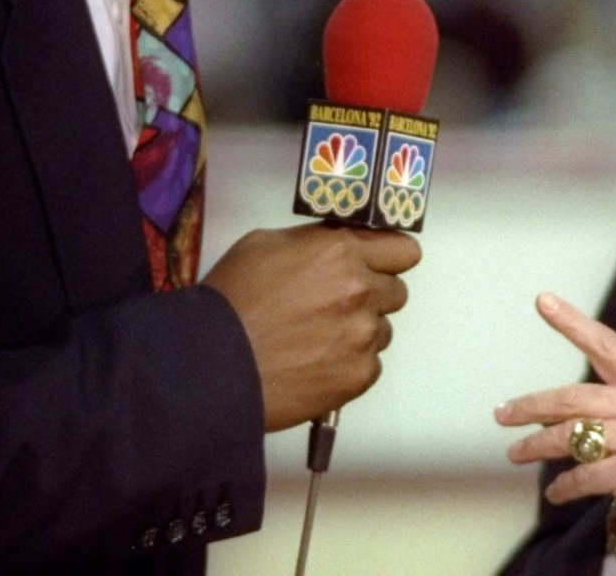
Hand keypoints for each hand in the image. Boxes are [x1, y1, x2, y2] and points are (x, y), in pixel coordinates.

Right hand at [203, 223, 420, 430]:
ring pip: (382, 330)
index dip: (390, 257)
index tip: (384, 265)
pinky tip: (314, 362)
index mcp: (340, 250)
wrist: (212, 364)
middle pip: (396, 291)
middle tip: (334, 306)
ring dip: (359, 332)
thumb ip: (315, 242)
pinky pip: (370, 365)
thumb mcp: (265, 244)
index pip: (403, 250)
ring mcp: (363, 334)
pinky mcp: (359, 374)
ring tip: (315, 338)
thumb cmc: (230, 305)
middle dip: (371, 296)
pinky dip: (348, 365)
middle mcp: (360, 289)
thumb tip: (334, 246)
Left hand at [496, 293, 615, 571]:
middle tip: (502, 413)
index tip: (544, 300)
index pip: (608, 345)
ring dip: (536, 447)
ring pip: (573, 435)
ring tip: (517, 453)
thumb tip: (569, 409)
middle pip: (575, 396)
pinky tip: (557, 491)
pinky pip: (584, 474)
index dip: (574, 322)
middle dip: (530, 406)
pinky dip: (565, 486)